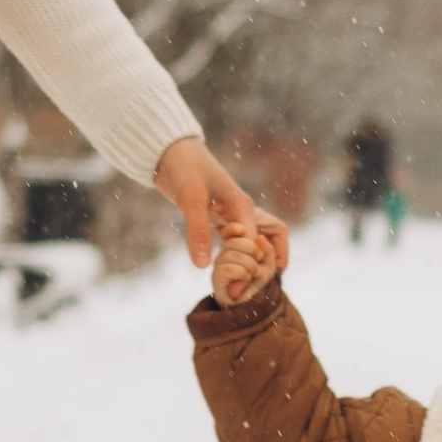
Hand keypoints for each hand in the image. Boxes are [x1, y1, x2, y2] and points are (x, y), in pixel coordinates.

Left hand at [154, 134, 286, 281]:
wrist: (169, 150)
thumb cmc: (183, 168)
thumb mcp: (190, 199)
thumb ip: (198, 231)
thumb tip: (204, 266)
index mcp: (243, 206)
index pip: (259, 244)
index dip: (252, 268)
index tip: (237, 290)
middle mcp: (243, 211)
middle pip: (272, 238)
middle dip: (267, 263)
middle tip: (252, 288)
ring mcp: (232, 213)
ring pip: (257, 239)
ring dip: (255, 259)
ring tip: (245, 284)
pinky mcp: (219, 215)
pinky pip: (238, 238)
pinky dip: (237, 254)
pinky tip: (226, 269)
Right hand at [211, 223, 280, 307]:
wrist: (251, 305)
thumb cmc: (258, 282)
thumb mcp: (269, 264)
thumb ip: (267, 250)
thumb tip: (259, 238)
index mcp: (235, 245)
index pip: (228, 230)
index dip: (232, 228)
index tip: (241, 230)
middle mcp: (224, 253)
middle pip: (233, 241)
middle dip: (252, 249)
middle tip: (259, 260)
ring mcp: (219, 265)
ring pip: (231, 254)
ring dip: (249, 264)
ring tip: (253, 273)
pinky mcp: (216, 278)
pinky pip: (227, 269)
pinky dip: (241, 273)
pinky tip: (245, 278)